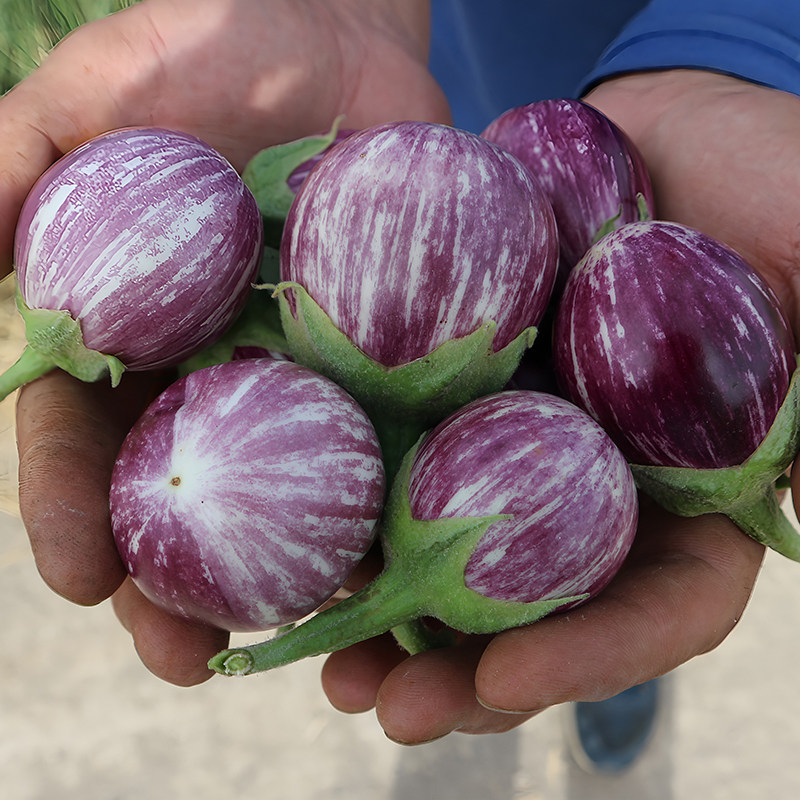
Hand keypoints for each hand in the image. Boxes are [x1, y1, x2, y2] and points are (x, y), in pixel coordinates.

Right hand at [9, 0, 448, 686]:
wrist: (332, 26)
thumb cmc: (201, 48)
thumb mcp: (89, 99)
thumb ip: (12, 173)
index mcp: (139, 329)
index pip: (90, 437)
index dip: (75, 510)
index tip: (80, 579)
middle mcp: (221, 363)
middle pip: (193, 495)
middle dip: (181, 582)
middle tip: (184, 657)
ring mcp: (312, 362)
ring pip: (295, 491)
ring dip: (293, 574)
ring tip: (297, 644)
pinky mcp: (395, 343)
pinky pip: (394, 427)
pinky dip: (394, 494)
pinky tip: (398, 558)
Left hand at [320, 71, 799, 742]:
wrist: (671, 130)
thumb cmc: (774, 188)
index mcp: (696, 487)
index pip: (660, 605)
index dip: (590, 655)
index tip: (505, 685)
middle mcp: (601, 479)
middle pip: (540, 605)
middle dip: (466, 668)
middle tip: (394, 711)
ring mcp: (523, 437)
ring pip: (458, 551)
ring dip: (390, 618)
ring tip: (333, 671)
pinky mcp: (457, 386)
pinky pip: (405, 454)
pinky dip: (355, 504)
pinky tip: (303, 545)